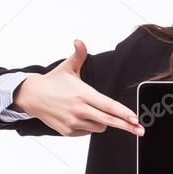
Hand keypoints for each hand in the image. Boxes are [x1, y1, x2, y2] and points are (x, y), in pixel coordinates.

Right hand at [14, 39, 144, 136]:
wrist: (32, 96)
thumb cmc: (53, 82)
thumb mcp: (67, 67)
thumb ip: (78, 54)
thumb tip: (79, 41)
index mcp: (82, 94)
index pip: (108, 105)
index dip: (123, 113)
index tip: (135, 118)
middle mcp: (79, 110)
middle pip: (108, 121)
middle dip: (126, 126)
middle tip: (140, 130)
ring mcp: (73, 122)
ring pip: (99, 127)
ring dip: (103, 121)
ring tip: (92, 110)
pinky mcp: (68, 131)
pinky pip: (88, 132)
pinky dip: (90, 126)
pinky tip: (81, 116)